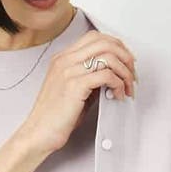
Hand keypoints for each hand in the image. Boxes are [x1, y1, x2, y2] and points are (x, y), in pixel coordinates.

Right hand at [21, 31, 137, 154]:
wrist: (39, 133)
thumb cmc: (54, 117)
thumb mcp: (73, 91)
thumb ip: (91, 78)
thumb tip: (114, 75)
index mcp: (62, 59)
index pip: (95, 37)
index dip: (116, 47)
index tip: (126, 62)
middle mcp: (65, 60)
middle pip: (105, 42)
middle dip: (126, 57)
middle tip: (132, 75)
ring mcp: (69, 71)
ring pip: (109, 57)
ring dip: (125, 72)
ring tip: (126, 88)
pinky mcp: (74, 85)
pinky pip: (106, 75)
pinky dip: (118, 84)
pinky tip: (117, 95)